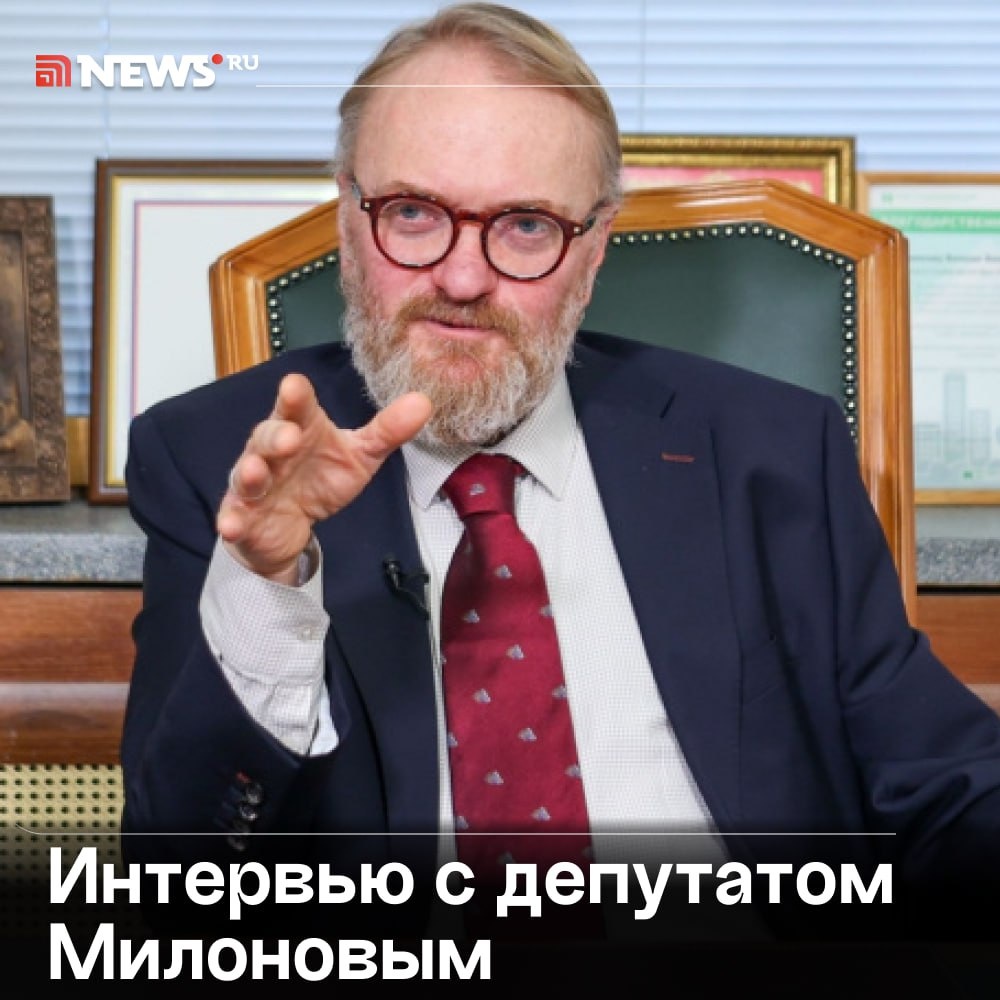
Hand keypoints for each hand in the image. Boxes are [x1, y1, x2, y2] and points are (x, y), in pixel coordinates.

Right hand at [217, 373, 431, 583]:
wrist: (290, 525)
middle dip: (275, 436)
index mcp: (300, 429)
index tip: (295, 385)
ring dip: (248, 472)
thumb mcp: (359, 455)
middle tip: (290, 436)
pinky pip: (233, 518)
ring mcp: (254, 485)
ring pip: (246, 474)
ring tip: (253, 471)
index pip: (296, 407)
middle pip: (267, 437)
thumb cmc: (321, 477)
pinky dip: (230, 522)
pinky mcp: (243, 517)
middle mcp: (271, 452)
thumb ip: (387, 431)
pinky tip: (230, 526)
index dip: (295, 397)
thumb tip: (423, 403)